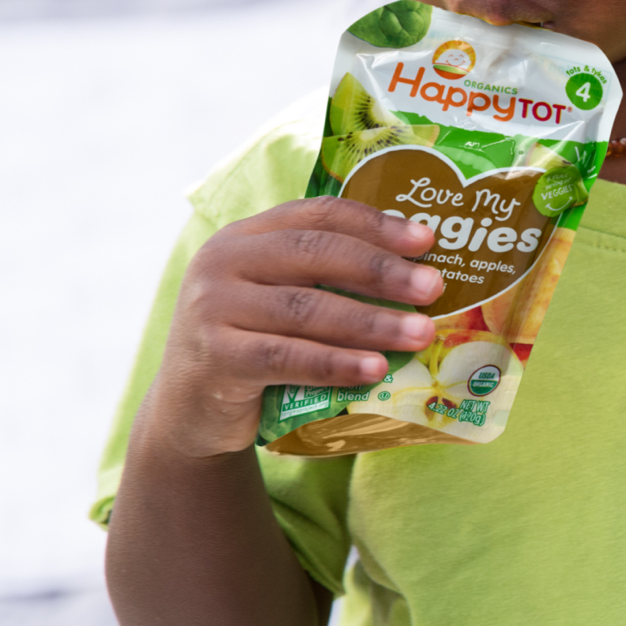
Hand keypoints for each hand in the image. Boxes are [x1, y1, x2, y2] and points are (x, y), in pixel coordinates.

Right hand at [148, 196, 442, 456]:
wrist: (191, 411)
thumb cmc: (254, 345)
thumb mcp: (278, 299)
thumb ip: (325, 279)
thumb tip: (416, 273)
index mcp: (246, 235)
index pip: (317, 214)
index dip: (375, 224)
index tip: (426, 239)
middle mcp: (223, 261)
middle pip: (315, 254)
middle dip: (381, 271)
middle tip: (433, 287)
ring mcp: (212, 308)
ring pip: (306, 308)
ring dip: (371, 321)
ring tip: (420, 333)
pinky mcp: (216, 358)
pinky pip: (287, 357)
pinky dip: (336, 363)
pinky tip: (376, 369)